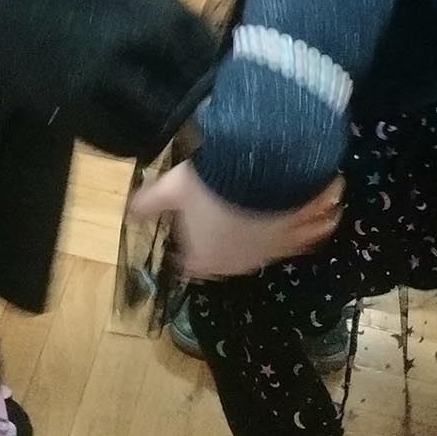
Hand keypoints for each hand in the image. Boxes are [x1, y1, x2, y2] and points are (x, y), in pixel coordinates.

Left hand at [128, 157, 344, 278]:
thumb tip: (130, 214)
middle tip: (218, 212)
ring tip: (262, 213)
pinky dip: (304, 228)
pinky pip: (303, 236)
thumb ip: (149, 204)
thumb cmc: (210, 184)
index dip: (186, 248)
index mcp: (207, 259)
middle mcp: (240, 263)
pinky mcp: (297, 237)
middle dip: (223, 240)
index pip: (191, 264)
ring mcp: (271, 252)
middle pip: (228, 258)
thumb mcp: (171, 189)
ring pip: (267, 249)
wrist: (260, 170)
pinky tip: (307, 214)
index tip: (184, 230)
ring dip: (263, 236)